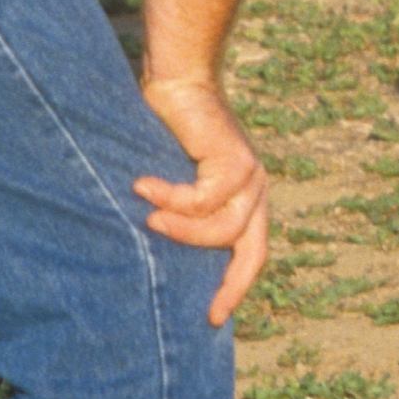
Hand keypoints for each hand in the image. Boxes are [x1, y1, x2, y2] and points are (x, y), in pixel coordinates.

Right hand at [131, 72, 270, 325]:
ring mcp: (250, 176)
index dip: (235, 286)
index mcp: (245, 199)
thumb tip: (152, 251)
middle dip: (232, 284)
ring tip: (149, 218)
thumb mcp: (174, 183)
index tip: (213, 316)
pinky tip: (143, 186)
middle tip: (210, 311)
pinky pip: (203, 199)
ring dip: (182, 230)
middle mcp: (255, 190)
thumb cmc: (166, 132)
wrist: (177, 82)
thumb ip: (178, 213)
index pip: (250, 253)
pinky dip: (170, 198)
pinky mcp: (236, 161)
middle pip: (250, 251)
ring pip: (222, 230)